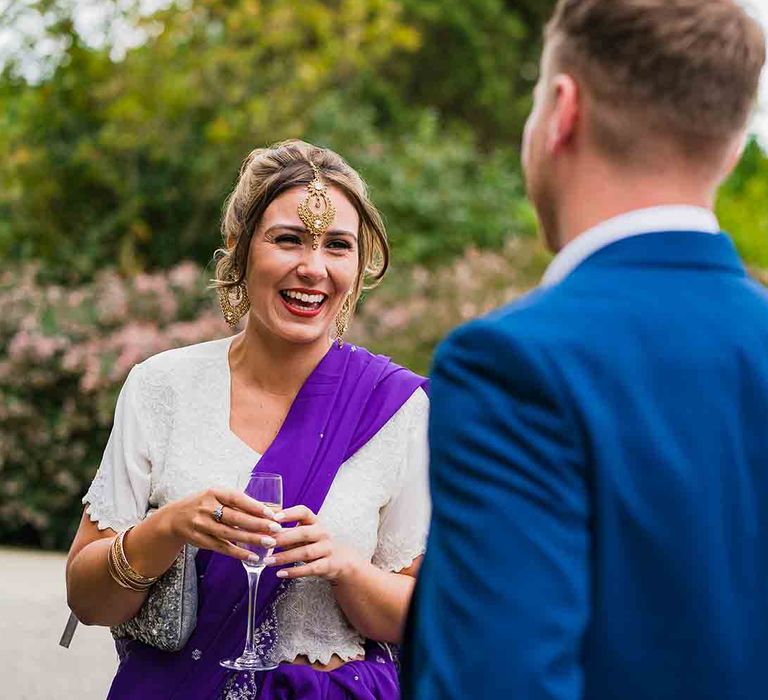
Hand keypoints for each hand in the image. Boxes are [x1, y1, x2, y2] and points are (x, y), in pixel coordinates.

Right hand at [162, 488, 282, 564]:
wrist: (173, 519)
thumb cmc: (204, 505)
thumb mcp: (216, 496)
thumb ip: (238, 502)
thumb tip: (270, 510)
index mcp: (213, 492)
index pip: (236, 498)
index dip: (254, 506)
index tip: (271, 513)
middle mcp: (206, 508)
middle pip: (235, 517)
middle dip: (257, 524)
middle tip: (276, 528)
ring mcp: (201, 525)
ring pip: (230, 534)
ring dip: (252, 539)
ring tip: (270, 542)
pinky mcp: (200, 540)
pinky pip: (222, 548)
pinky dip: (239, 553)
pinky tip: (253, 557)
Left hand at [265, 505, 361, 581]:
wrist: (340, 559)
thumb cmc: (315, 543)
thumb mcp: (304, 533)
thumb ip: (286, 530)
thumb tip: (262, 527)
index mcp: (314, 521)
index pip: (304, 512)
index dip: (290, 514)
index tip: (275, 518)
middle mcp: (322, 533)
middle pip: (303, 533)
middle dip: (283, 538)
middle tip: (266, 543)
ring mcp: (326, 549)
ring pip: (305, 552)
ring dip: (285, 557)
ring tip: (268, 561)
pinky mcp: (328, 565)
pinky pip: (310, 568)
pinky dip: (294, 572)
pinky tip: (280, 573)